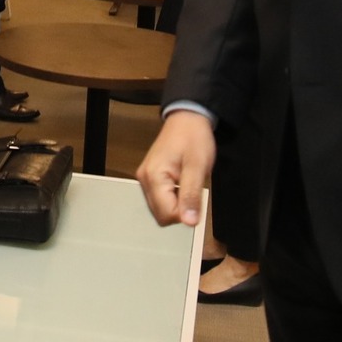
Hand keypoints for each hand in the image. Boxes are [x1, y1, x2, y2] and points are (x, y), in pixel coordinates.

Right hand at [136, 110, 214, 229]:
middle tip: (193, 190)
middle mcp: (144, 181)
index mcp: (154, 177)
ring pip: (160, 209)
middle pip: (161, 215)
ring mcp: (145, 180)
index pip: (166, 214)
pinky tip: (181, 184)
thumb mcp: (197, 167)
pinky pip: (160, 200)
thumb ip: (191, 196)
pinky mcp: (150, 179)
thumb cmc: (193, 138)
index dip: (185, 213)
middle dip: (180, 209)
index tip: (196, 199)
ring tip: (187, 184)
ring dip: (177, 204)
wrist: (187, 120)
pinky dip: (173, 198)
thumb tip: (189, 222)